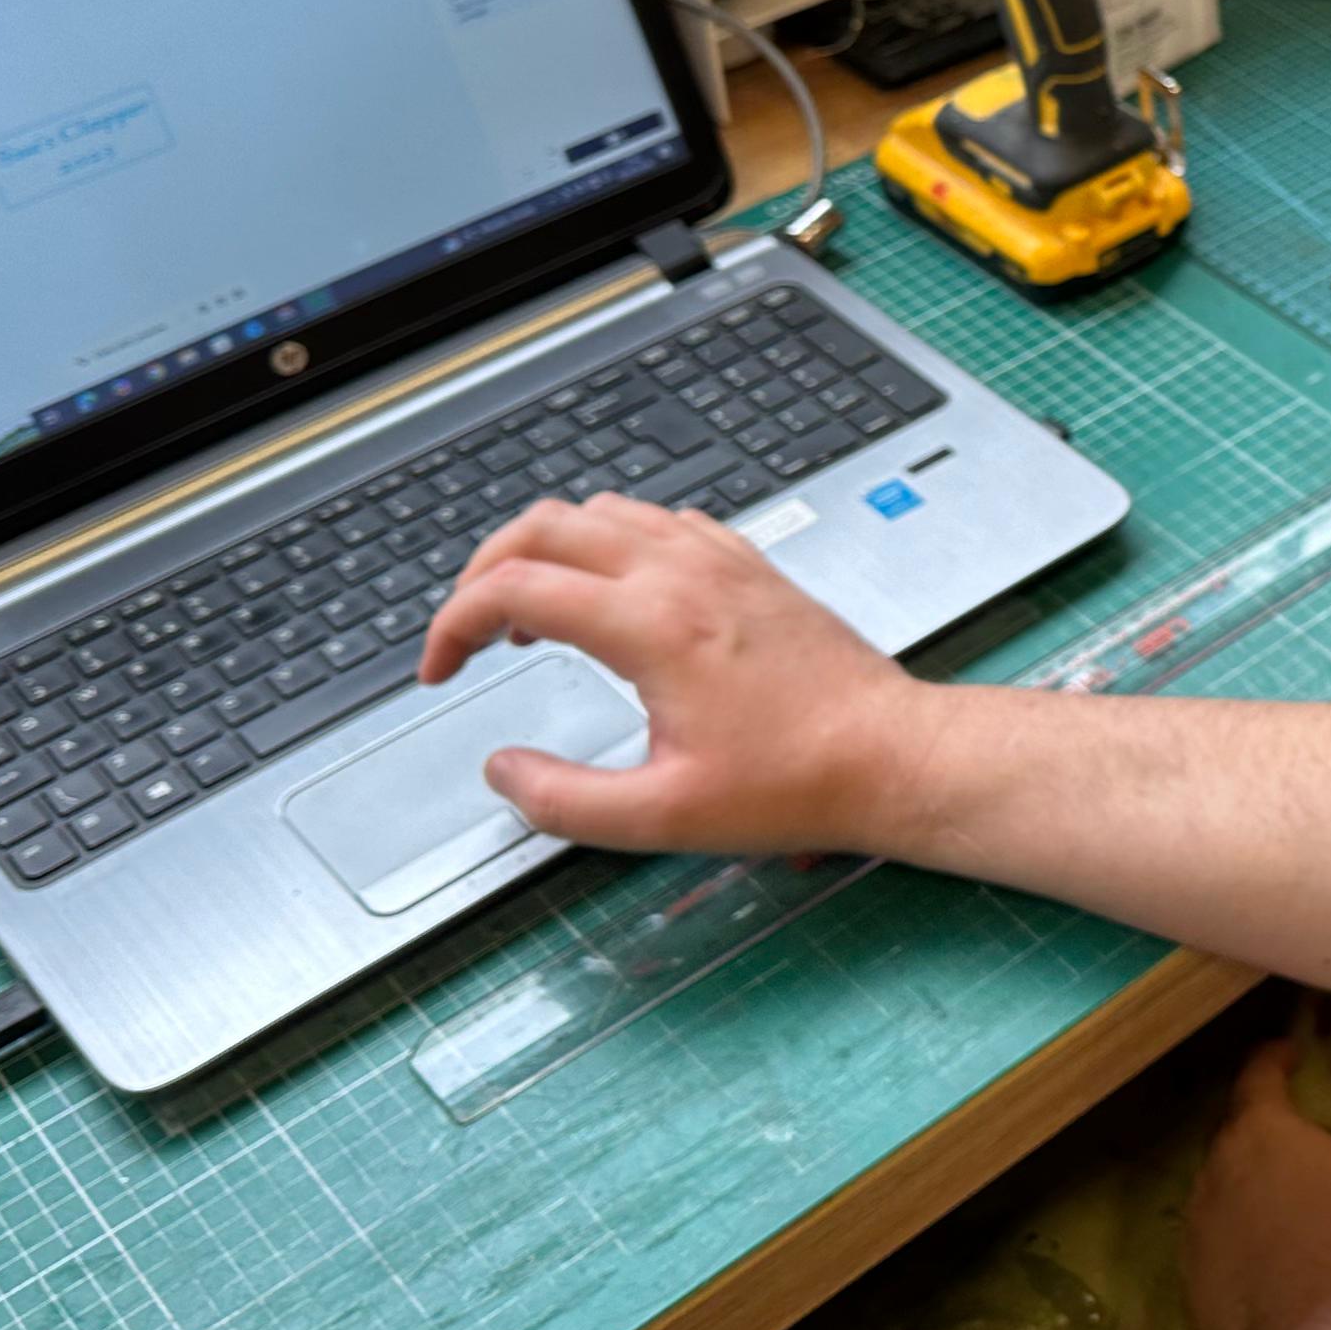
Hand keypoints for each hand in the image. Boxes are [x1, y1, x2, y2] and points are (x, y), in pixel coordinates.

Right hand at [417, 493, 936, 853]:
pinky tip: (613, 597)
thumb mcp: (662, 818)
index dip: (453, 626)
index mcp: (652, 624)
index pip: (514, 587)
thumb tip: (502, 772)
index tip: (439, 672)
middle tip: (468, 633)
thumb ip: (563, 801)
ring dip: (548, 551)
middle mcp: (683, 573)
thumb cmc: (796, 784)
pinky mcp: (750, 566)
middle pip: (546, 526)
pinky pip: (660, 522)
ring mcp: (721, 560)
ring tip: (532, 619)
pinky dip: (611, 542)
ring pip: (602, 512)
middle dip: (484, 571)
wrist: (891, 755)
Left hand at [1183, 1040, 1330, 1329]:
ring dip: (1245, 1182)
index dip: (1275, 1057)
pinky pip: (1212, 1241)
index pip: (1258, 1074)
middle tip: (1295, 1134)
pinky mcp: (1192, 1279)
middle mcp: (1214, 1168)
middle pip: (1233, 1131)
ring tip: (1283, 1201)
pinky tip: (1265, 1258)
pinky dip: (1235, 1236)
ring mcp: (1196, 1227)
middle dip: (1260, 1124)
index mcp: (1258, 1129)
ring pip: (1218, 1187)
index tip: (1291, 1052)